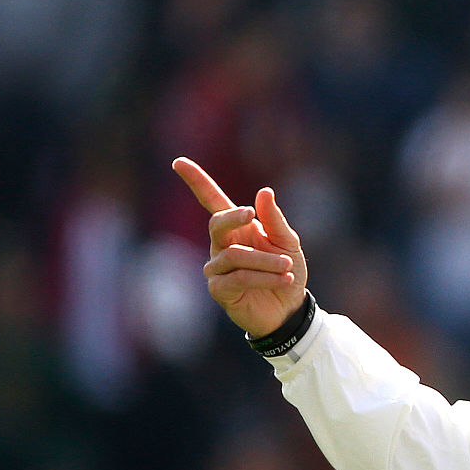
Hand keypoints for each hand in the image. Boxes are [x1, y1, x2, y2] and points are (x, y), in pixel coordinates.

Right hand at [172, 157, 307, 337]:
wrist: (290, 308)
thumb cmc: (286, 270)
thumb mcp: (288, 242)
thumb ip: (275, 220)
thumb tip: (264, 192)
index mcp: (237, 228)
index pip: (212, 201)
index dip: (196, 181)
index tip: (178, 162)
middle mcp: (222, 245)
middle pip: (216, 223)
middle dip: (233, 218)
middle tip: (252, 217)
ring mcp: (218, 268)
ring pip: (234, 256)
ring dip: (265, 260)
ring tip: (287, 268)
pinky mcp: (220, 290)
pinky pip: (238, 278)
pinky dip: (264, 277)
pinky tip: (284, 281)